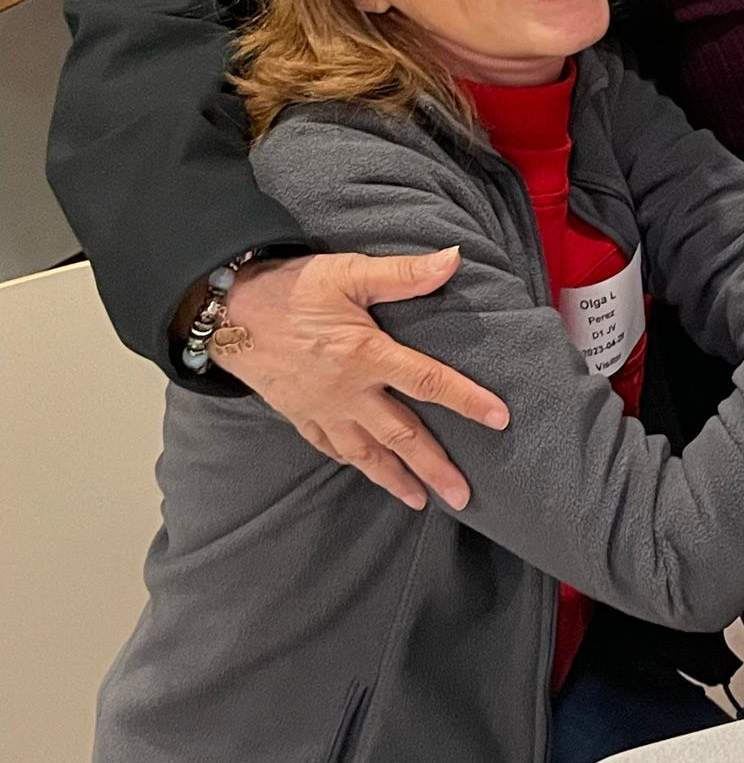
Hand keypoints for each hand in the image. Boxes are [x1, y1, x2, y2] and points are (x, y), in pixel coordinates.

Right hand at [190, 248, 503, 511]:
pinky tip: (368, 470)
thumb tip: (453, 260)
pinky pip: (332, 448)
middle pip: (402, 436)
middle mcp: (348, 392)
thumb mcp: (347, 272)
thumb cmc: (287, 288)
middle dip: (435, 468)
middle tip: (464, 497)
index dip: (467, 401)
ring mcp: (322, 409)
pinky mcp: (299, 415)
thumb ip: (403, 274)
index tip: (500, 419)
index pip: (428, 383)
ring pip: (367, 453)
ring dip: (396, 479)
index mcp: (366, 355)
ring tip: (422, 502)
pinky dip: (355, 463)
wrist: (224, 312)